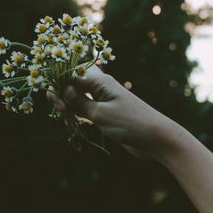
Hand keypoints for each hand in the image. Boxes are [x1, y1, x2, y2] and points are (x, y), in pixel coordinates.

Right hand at [46, 65, 175, 157]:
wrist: (156, 137)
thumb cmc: (130, 123)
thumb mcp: (100, 114)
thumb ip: (79, 103)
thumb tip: (63, 91)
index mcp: (100, 82)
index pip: (72, 75)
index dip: (60, 86)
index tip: (57, 103)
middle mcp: (101, 87)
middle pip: (73, 83)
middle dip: (62, 93)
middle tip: (61, 110)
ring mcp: (103, 100)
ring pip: (78, 96)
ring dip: (68, 103)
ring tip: (63, 114)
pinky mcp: (106, 113)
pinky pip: (86, 107)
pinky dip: (77, 111)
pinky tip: (71, 118)